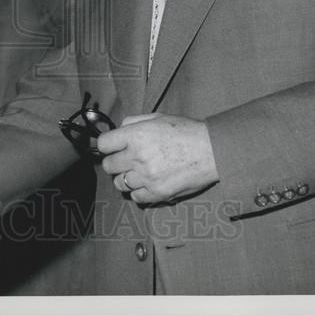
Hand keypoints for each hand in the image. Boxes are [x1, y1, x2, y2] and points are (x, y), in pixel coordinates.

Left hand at [98, 113, 218, 204]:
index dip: (107, 146)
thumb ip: (133, 121)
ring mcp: (147, 177)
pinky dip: (139, 191)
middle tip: (126, 160)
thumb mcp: (157, 117)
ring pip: (119, 183)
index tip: (112, 147)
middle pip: (108, 166)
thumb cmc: (185, 131)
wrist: (211, 150)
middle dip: (115, 162)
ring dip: (126, 178)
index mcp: (136, 135)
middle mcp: (138, 156)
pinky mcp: (157, 193)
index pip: (102, 144)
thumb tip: (117, 130)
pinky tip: (148, 183)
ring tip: (139, 172)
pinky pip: (135, 197)